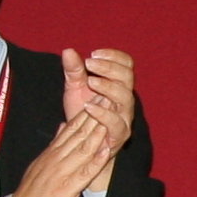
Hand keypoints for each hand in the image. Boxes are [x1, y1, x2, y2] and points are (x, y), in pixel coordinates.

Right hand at [10, 98, 118, 196]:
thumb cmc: (32, 194)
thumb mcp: (41, 164)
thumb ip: (54, 145)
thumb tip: (62, 126)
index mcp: (52, 153)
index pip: (71, 128)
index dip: (86, 112)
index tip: (98, 97)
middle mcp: (57, 159)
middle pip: (79, 133)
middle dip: (95, 115)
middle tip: (109, 96)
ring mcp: (62, 173)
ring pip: (83, 148)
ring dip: (98, 132)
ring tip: (110, 116)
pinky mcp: (66, 189)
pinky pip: (84, 173)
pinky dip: (96, 161)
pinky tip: (107, 150)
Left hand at [65, 48, 134, 194]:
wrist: (80, 146)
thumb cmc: (81, 116)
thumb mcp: (75, 89)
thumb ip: (74, 71)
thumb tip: (68, 50)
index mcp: (118, 85)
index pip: (127, 64)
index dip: (114, 56)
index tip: (94, 53)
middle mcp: (125, 99)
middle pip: (128, 77)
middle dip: (110, 68)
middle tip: (90, 63)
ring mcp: (124, 117)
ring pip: (126, 98)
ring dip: (109, 87)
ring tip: (90, 80)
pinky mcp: (118, 135)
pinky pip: (116, 123)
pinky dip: (103, 114)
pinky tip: (88, 106)